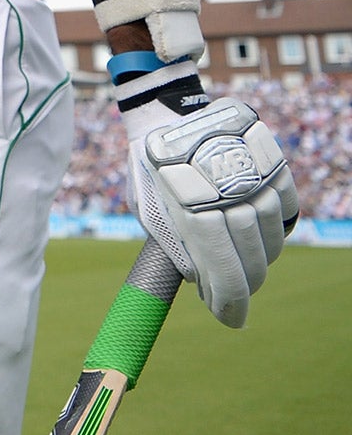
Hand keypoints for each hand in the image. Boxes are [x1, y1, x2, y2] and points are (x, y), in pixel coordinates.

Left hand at [133, 97, 298, 327]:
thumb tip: (201, 282)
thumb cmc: (152, 168)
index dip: (230, 301)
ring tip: (239, 258)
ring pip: (272, 237)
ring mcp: (255, 176)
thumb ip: (174, 245)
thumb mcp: (148, 208)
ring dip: (259, 256)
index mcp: (191, 207)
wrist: (165, 114)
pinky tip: (257, 233)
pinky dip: (276, 227)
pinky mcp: (272, 162)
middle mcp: (229, 193)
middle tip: (231, 296)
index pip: (223, 270)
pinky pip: (287, 209)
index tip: (231, 319)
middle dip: (242, 286)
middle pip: (252, 260)